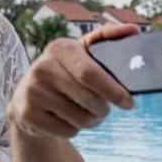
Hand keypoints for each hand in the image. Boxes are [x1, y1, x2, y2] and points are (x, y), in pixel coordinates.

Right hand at [9, 26, 136, 138]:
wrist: (27, 96)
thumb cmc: (66, 72)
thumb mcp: (82, 52)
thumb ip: (108, 38)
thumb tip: (134, 30)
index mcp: (59, 48)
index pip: (90, 73)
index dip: (113, 90)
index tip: (129, 103)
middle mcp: (41, 68)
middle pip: (89, 99)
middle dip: (104, 109)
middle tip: (105, 110)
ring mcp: (32, 92)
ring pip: (80, 119)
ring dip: (91, 121)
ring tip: (86, 113)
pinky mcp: (27, 114)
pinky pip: (67, 131)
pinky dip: (74, 130)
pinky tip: (67, 119)